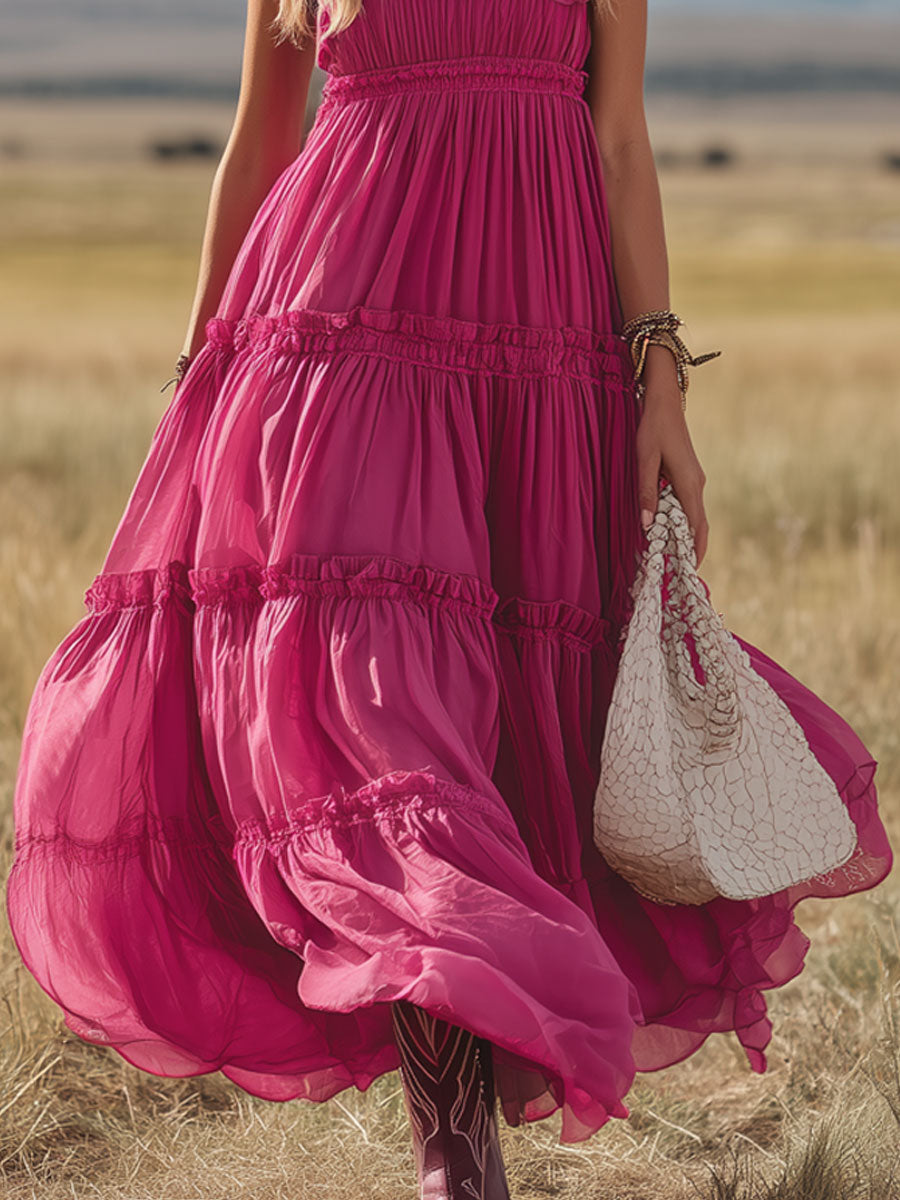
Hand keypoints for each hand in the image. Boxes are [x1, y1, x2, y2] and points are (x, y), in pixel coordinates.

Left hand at [634, 375, 708, 565]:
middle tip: (680, 572)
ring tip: (672, 557)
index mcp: (689, 484)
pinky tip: (667, 531)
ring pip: (694, 516)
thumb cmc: (653, 428)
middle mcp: (696, 484)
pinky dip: (681, 522)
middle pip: (699, 525)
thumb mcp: (644, 461)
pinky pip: (687, 505)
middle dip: (692, 549)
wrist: (664, 402)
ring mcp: (694, 480)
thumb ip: (646, 493)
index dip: (695, 550)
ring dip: (685, 537)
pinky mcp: (687, 476)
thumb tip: (648, 526)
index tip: (690, 572)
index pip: (697, 526)